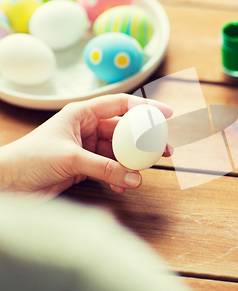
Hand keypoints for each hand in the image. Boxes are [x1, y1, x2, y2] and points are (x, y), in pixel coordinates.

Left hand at [0, 94, 173, 200]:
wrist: (7, 183)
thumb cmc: (29, 159)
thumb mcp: (70, 159)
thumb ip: (104, 168)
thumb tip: (136, 178)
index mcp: (83, 114)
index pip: (121, 105)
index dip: (146, 108)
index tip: (167, 115)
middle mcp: (88, 128)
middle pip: (125, 131)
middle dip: (146, 141)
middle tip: (166, 149)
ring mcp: (87, 148)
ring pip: (119, 152)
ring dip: (133, 163)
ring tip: (147, 172)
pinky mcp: (85, 167)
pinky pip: (110, 169)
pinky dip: (118, 177)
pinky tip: (123, 185)